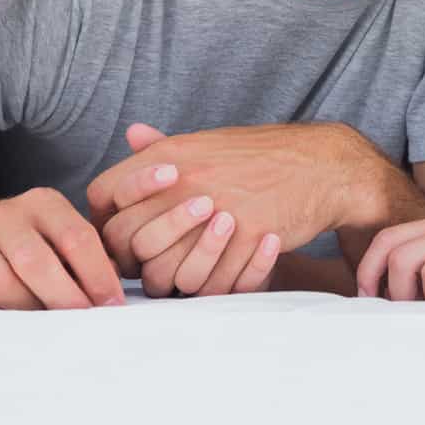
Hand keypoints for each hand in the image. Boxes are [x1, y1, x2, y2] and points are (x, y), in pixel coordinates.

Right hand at [0, 186, 151, 309]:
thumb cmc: (22, 240)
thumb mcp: (55, 233)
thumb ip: (86, 256)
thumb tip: (111, 294)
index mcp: (41, 204)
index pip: (76, 237)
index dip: (98, 275)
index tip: (112, 304)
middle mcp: (5, 217)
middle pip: (38, 263)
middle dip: (66, 299)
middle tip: (83, 323)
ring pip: (3, 286)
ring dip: (30, 311)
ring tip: (48, 325)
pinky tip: (10, 321)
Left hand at [89, 124, 295, 296]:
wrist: (320, 166)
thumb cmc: (262, 158)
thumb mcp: (208, 143)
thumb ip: (165, 148)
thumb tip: (133, 135)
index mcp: (169, 154)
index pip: (104, 196)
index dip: (107, 222)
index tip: (124, 236)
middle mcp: (184, 179)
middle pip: (128, 242)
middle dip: (137, 262)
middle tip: (154, 266)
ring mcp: (215, 209)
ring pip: (165, 273)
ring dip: (174, 282)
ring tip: (191, 276)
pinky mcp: (246, 235)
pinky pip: (211, 284)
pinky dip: (213, 289)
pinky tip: (222, 278)